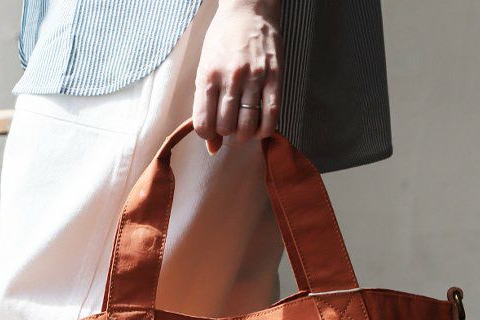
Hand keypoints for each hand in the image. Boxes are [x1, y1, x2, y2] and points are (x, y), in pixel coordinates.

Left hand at [193, 0, 282, 153]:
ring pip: (247, 127)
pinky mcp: (275, 78)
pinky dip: (264, 131)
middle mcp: (230, 78)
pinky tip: (259, 128)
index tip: (212, 132)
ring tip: (244, 129)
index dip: (208, 135)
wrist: (249, 9)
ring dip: (244, 135)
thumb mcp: (206, 67)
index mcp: (208, 75)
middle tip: (230, 126)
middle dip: (227, 134)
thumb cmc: (224, 39)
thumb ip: (205, 104)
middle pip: (226, 128)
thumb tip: (212, 146)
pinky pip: (271, 118)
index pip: (203, 123)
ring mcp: (254, 78)